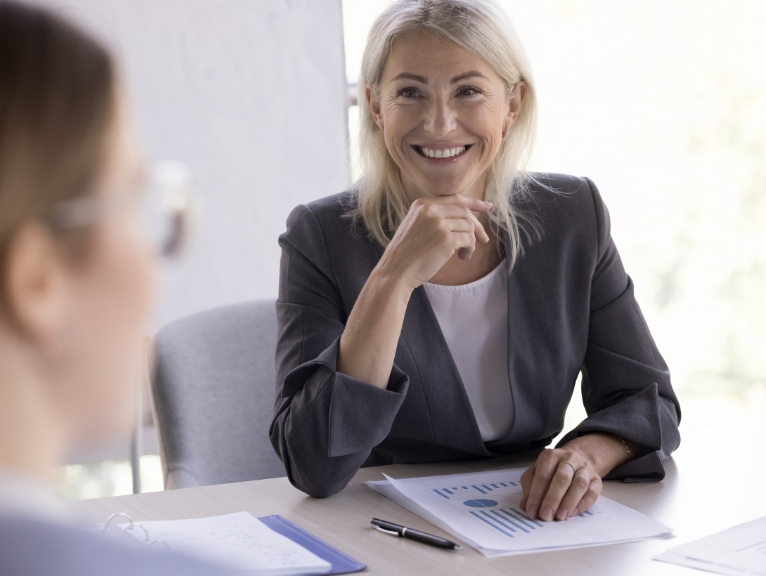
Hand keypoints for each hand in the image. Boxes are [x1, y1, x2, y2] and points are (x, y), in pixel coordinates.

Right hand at [376, 194, 491, 289]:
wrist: (395, 271)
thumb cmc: (406, 254)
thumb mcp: (416, 226)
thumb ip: (434, 218)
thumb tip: (465, 218)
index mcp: (422, 204)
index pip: (455, 199)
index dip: (474, 202)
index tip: (487, 206)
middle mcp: (430, 210)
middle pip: (465, 212)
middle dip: (477, 226)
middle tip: (483, 239)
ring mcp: (438, 223)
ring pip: (468, 226)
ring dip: (470, 241)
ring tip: (463, 254)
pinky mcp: (446, 239)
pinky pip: (468, 240)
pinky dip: (469, 250)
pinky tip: (462, 257)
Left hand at [519, 447, 601, 521]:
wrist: (579, 457)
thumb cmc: (553, 468)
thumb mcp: (536, 471)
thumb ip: (529, 486)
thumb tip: (525, 506)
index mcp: (550, 456)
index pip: (543, 475)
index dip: (536, 494)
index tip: (532, 511)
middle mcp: (569, 459)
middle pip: (562, 478)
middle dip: (553, 499)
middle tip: (546, 516)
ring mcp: (585, 468)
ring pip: (579, 484)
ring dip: (569, 502)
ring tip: (560, 517)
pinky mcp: (597, 479)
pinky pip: (592, 492)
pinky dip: (583, 504)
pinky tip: (573, 513)